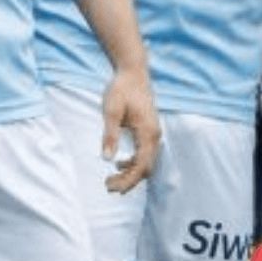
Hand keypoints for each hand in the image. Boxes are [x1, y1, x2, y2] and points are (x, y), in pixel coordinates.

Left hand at [99, 67, 159, 194]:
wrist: (134, 73)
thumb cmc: (121, 89)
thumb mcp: (111, 111)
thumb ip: (110, 135)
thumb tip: (106, 159)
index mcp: (148, 133)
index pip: (141, 166)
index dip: (128, 180)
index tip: (112, 187)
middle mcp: (155, 136)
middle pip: (146, 168)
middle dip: (129, 181)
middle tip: (108, 186)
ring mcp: (154, 134)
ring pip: (147, 163)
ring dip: (131, 174)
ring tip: (111, 179)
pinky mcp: (150, 132)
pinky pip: (145, 155)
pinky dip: (134, 164)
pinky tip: (119, 165)